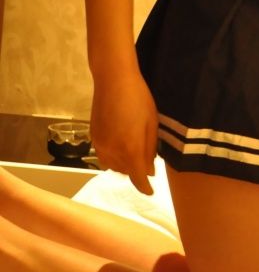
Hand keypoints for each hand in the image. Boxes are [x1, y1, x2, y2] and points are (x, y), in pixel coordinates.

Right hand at [90, 68, 157, 195]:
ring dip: (124, 166)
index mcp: (129, 149)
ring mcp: (99, 145)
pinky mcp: (93, 138)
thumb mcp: (151, 123)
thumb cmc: (139, 98)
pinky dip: (114, 158)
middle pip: (125, 173)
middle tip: (148, 162)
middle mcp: (112, 152)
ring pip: (112, 167)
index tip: (151, 192)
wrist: (113, 79)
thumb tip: (150, 171)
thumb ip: (150, 149)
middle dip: (137, 172)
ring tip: (135, 154)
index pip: (138, 178)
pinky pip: (103, 157)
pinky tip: (121, 146)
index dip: (145, 188)